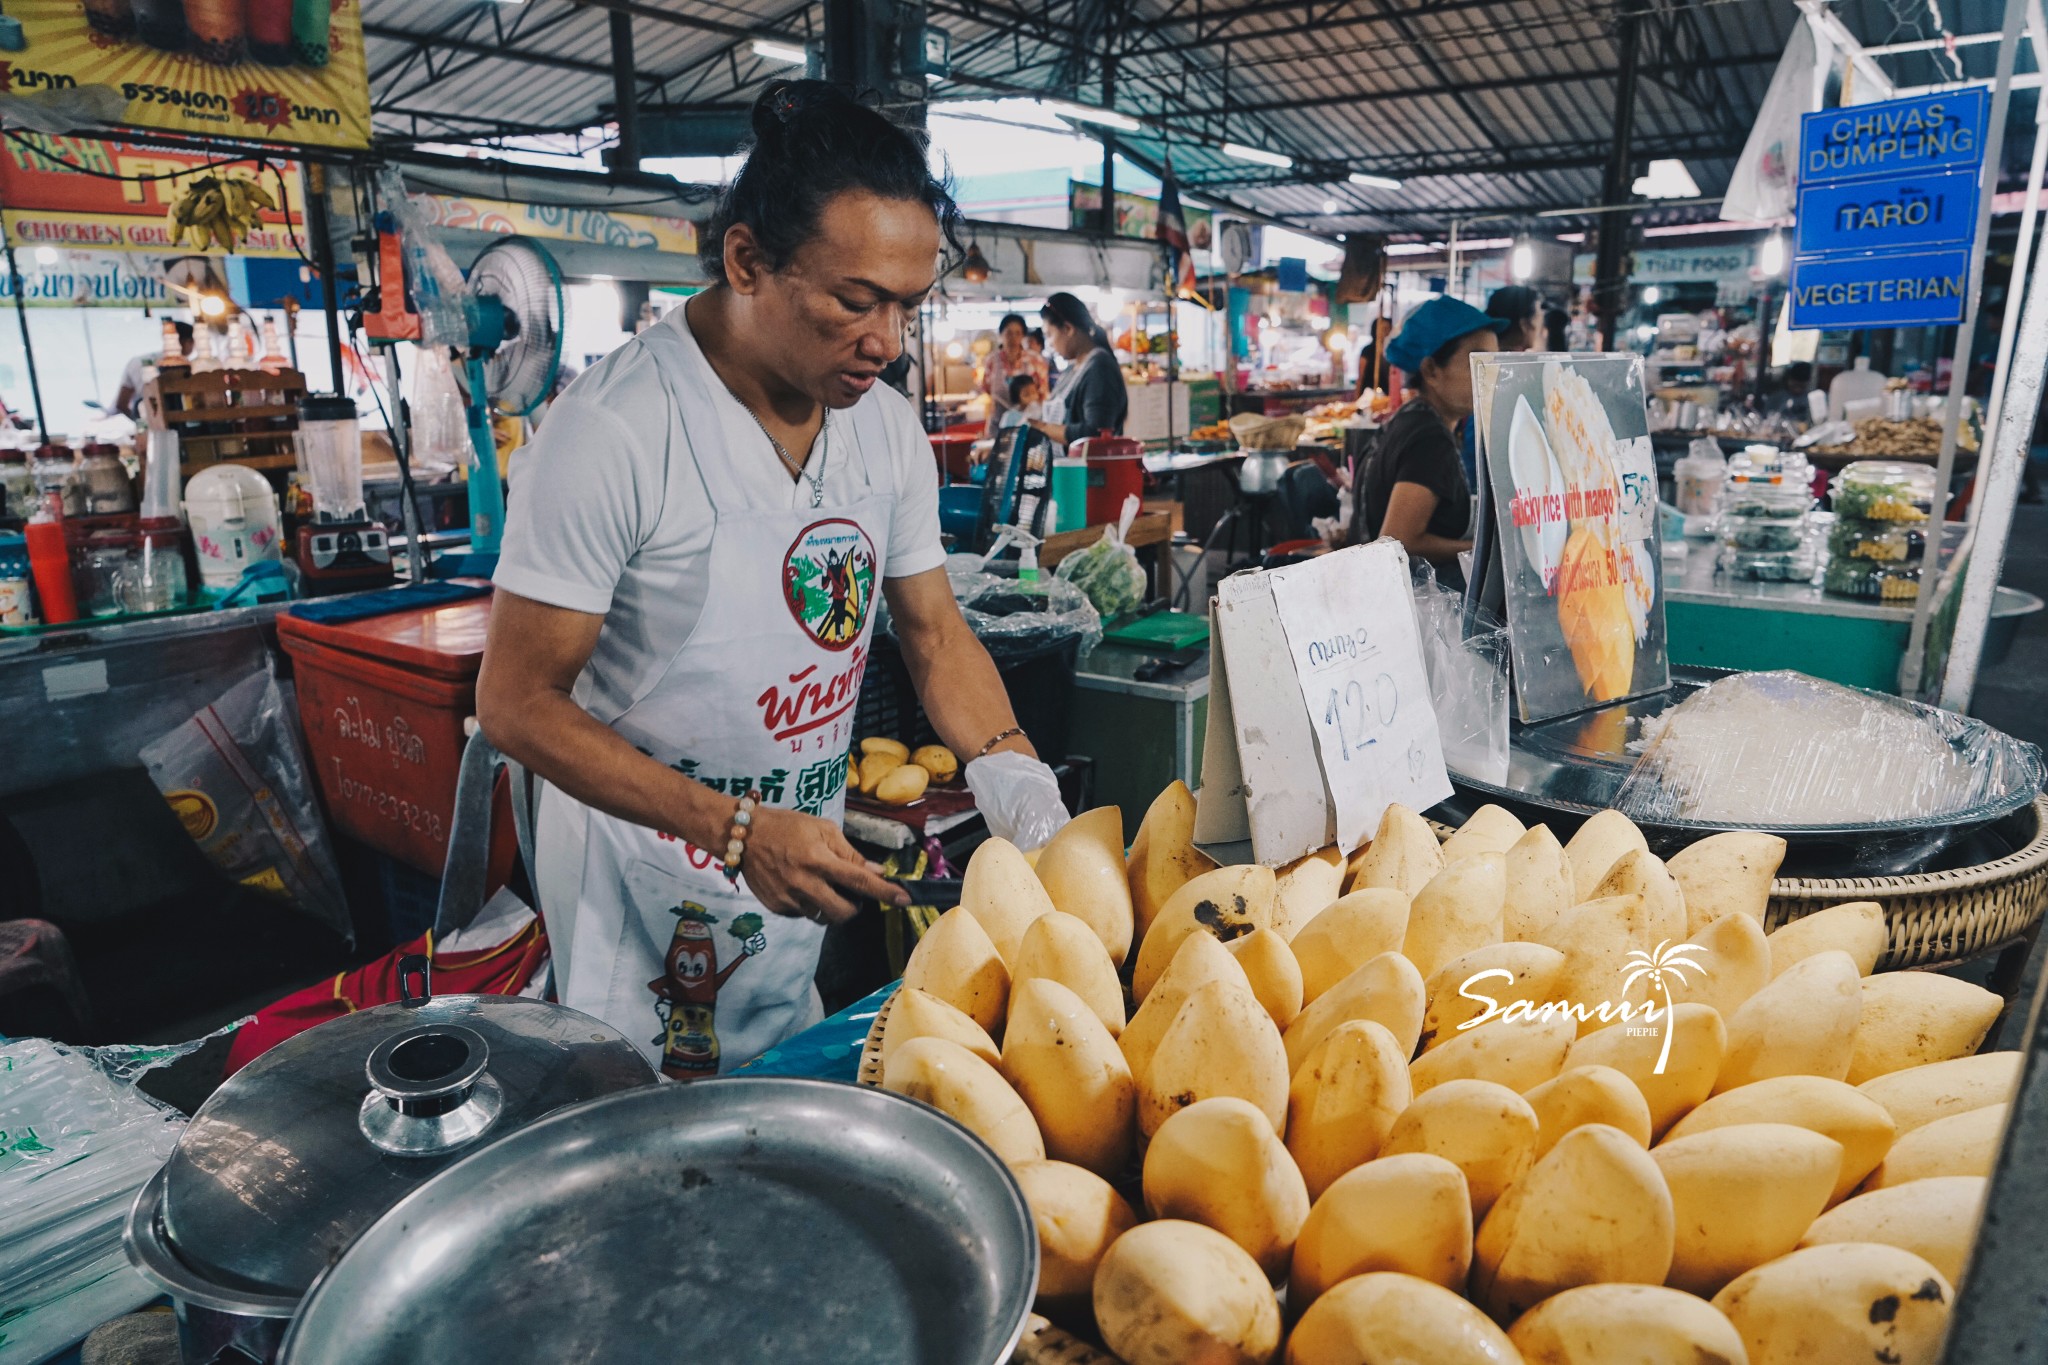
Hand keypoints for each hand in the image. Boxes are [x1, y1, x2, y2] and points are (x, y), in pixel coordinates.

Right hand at [738, 806, 908, 923]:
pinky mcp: (777, 907)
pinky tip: (801, 885)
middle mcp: (804, 882)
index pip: (859, 880)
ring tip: (822, 885)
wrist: (742, 836)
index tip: (905, 900)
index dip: (885, 892)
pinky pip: (805, 914)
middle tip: (851, 892)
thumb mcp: (822, 829)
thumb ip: (849, 853)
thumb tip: (877, 871)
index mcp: (818, 859)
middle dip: (855, 906)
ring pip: (824, 917)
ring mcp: (789, 898)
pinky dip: (811, 904)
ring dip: (832, 906)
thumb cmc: (787, 826)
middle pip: (844, 912)